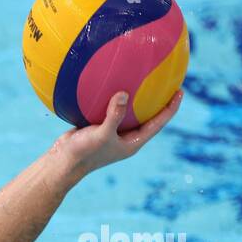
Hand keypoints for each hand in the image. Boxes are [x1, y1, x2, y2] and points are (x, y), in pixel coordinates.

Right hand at [53, 89, 182, 178]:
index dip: (170, 108)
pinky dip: (114, 98)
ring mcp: (112, 132)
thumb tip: (125, 93)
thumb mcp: (101, 134)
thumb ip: (114, 115)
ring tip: (143, 78)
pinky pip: (111, 110)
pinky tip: (113, 82)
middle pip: (147, 116)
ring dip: (136, 98)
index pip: (158, 123)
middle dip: (157, 101)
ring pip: (129, 113)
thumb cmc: (84, 153)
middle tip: (167, 81)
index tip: (180, 91)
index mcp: (132, 142)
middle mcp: (125, 137)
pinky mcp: (98, 127)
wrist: (61, 162)